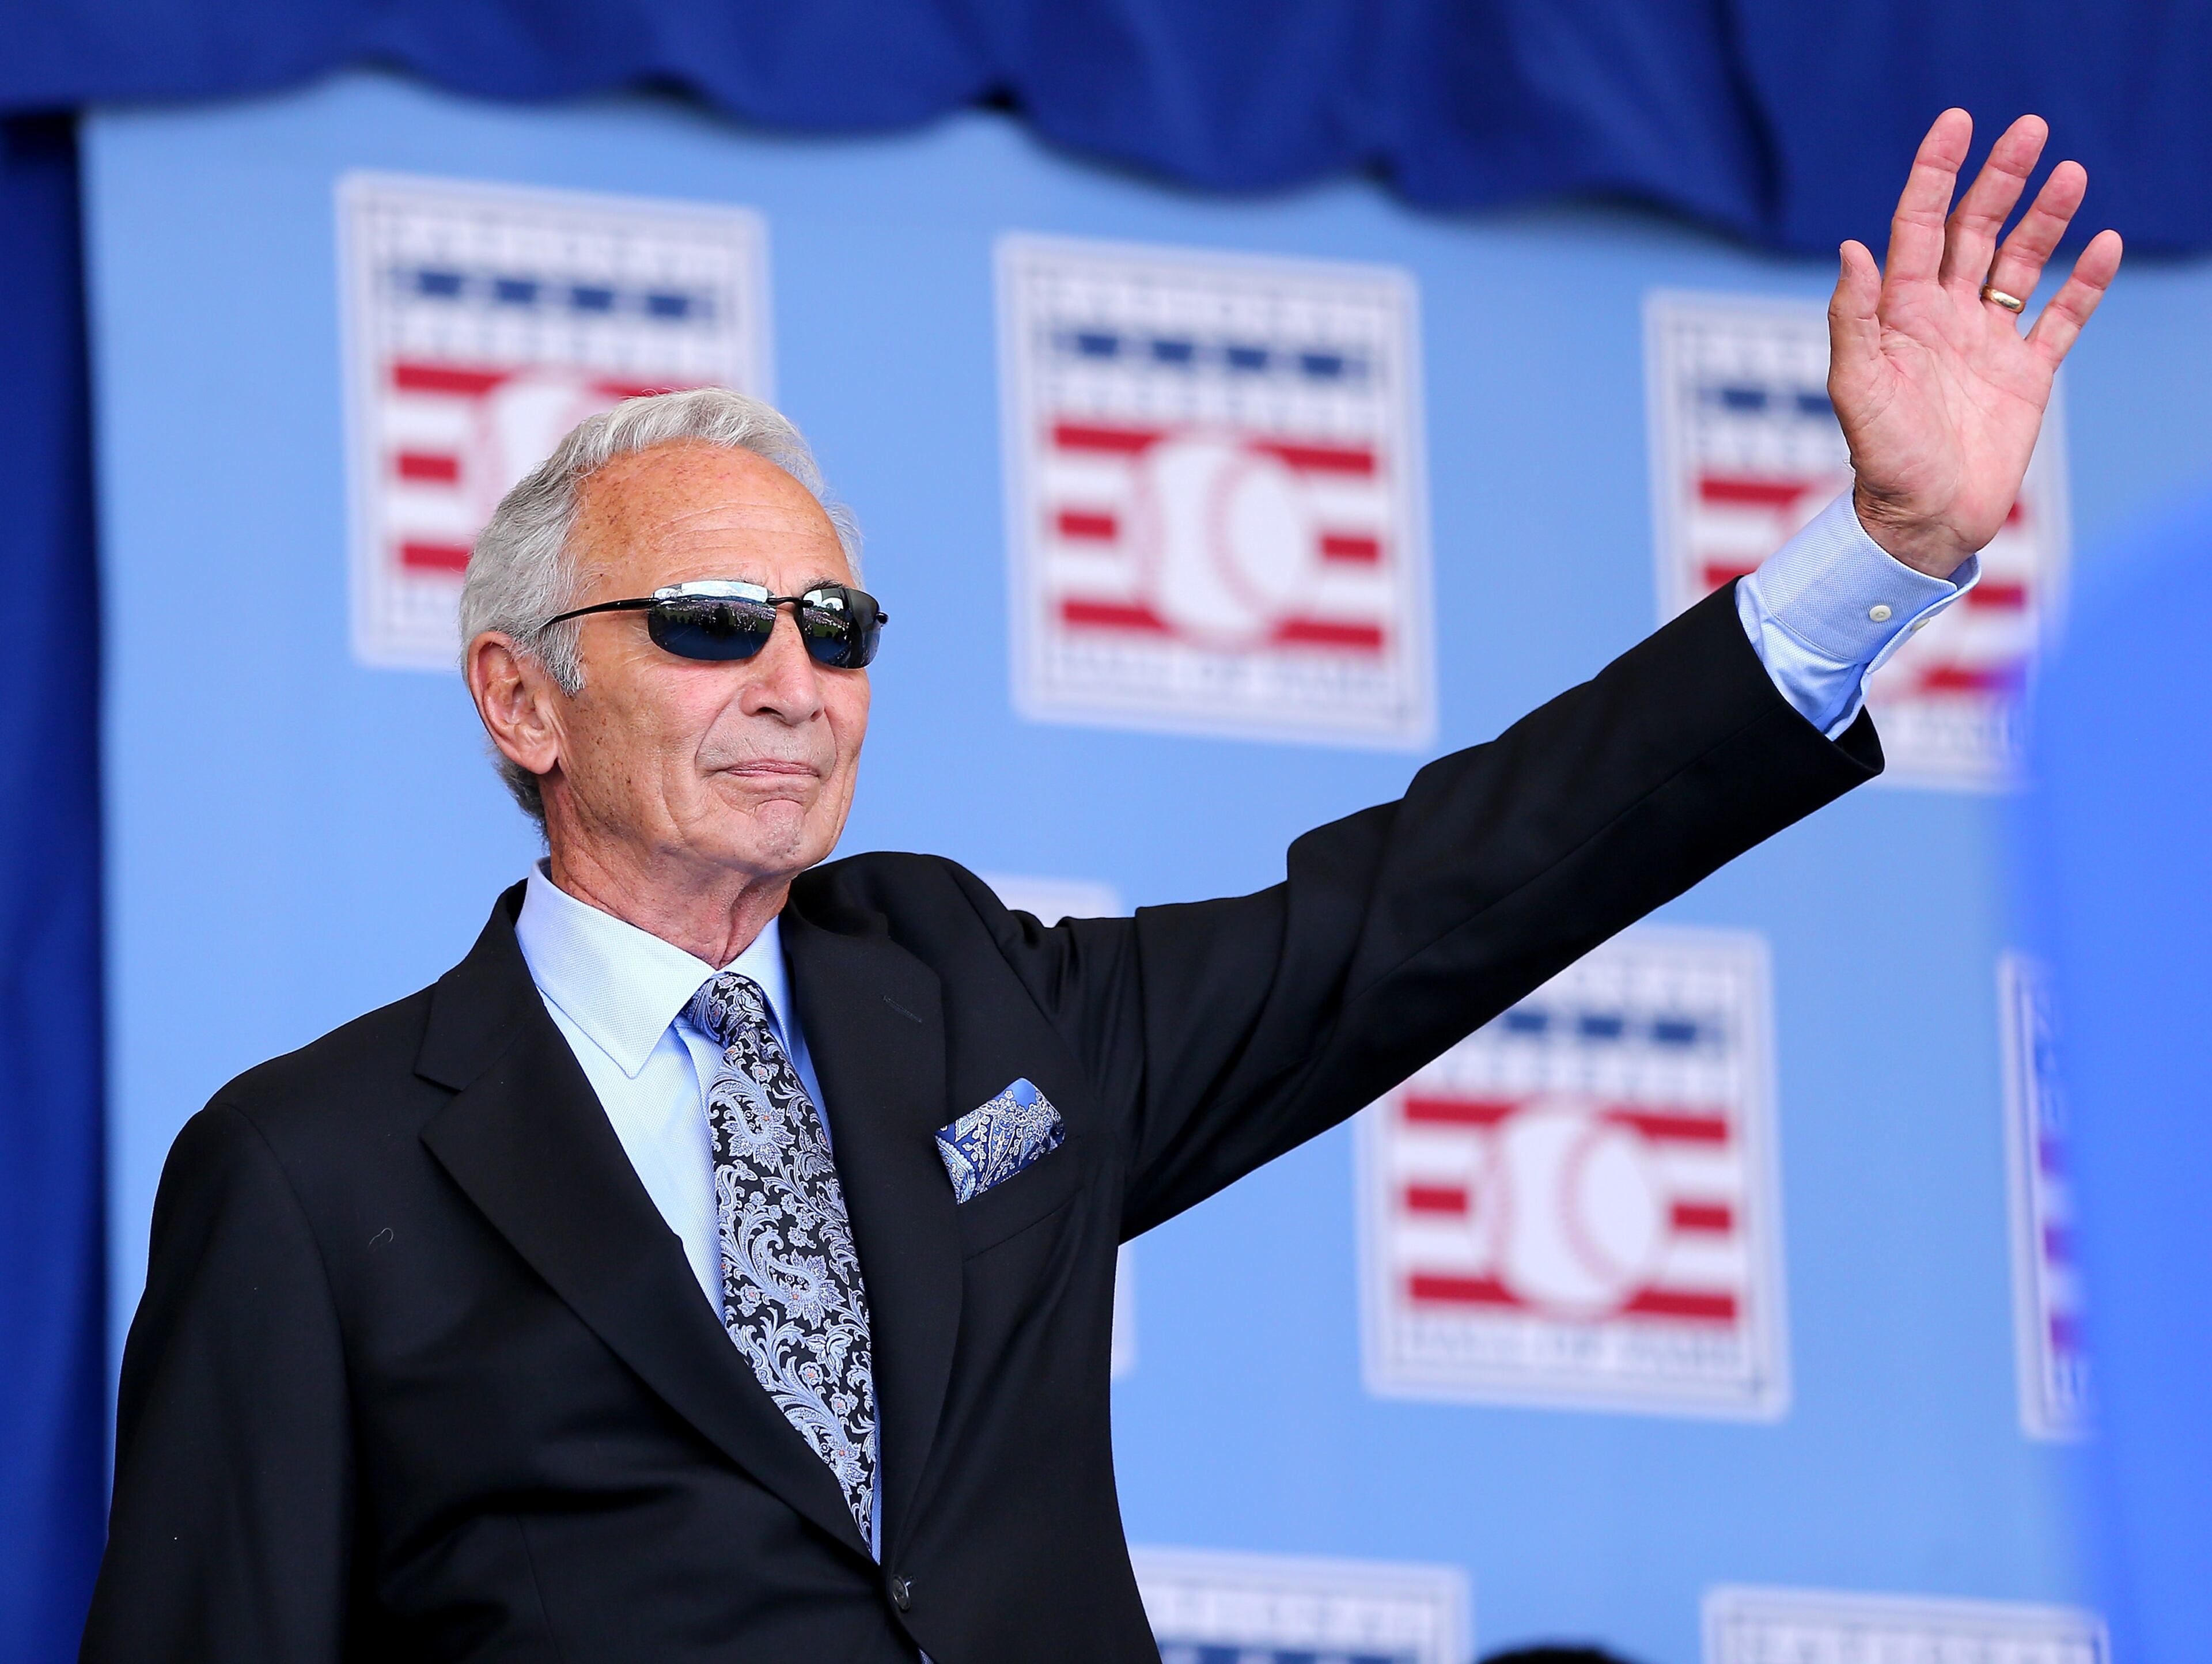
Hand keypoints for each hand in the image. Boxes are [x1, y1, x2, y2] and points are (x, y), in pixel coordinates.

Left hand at [1830, 110, 2122, 577]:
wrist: (1923, 521)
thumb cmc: (1881, 461)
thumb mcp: (1857, 387)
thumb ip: (1853, 319)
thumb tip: (1852, 249)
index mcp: (1901, 315)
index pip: (1918, 227)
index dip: (1935, 175)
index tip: (1956, 124)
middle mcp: (1944, 318)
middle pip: (1975, 231)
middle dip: (1999, 180)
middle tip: (2028, 129)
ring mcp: (1987, 342)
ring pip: (2020, 263)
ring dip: (2045, 218)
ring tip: (2068, 172)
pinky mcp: (2026, 373)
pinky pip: (2061, 316)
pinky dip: (2084, 282)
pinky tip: (2103, 244)